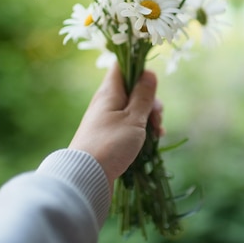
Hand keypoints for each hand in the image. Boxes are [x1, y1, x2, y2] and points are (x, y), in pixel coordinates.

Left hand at [69, 63, 161, 191]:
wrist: (86, 176)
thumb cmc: (111, 144)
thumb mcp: (133, 118)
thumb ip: (143, 95)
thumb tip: (149, 72)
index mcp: (109, 92)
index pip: (122, 66)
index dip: (139, 69)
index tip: (152, 85)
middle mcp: (106, 102)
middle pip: (132, 89)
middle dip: (150, 100)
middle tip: (157, 116)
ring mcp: (107, 119)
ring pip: (133, 108)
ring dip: (149, 117)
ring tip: (157, 132)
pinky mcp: (109, 135)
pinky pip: (129, 124)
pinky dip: (142, 129)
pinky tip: (153, 140)